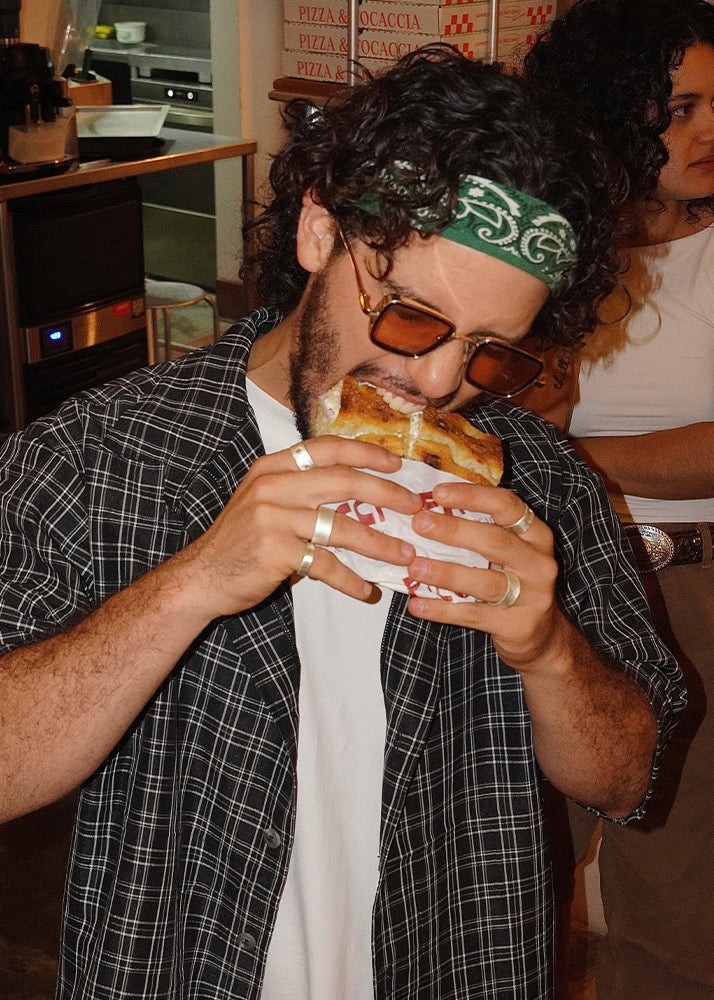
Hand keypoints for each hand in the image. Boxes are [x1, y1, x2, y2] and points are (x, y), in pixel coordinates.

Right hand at [179, 436, 422, 619]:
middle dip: (386, 494)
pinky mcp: (276, 552)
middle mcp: (273, 486)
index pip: (326, 449)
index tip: (397, 464)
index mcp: (273, 467)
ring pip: (342, 527)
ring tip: (405, 555)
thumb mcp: (265, 501)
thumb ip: (302, 491)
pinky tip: (366, 590)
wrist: (201, 576)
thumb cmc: (240, 540)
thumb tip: (361, 495)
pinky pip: (325, 564)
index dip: (365, 453)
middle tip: (415, 506)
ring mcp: (273, 518)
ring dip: (379, 543)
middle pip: (343, 482)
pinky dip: (350, 580)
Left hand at [404, 482, 559, 670]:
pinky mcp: (517, 625)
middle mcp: (538, 563)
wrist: (542, 635)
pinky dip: (442, 610)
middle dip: (454, 530)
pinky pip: (473, 615)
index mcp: (536, 535)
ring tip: (414, 567)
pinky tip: (416, 604)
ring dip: (445, 572)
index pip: (507, 506)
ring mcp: (532, 596)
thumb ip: (482, 529)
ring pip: (483, 581)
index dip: (472, 496)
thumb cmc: (515, 582)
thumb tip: (429, 506)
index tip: (438, 492)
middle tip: (419, 523)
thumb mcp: (510, 551)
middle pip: (495, 541)